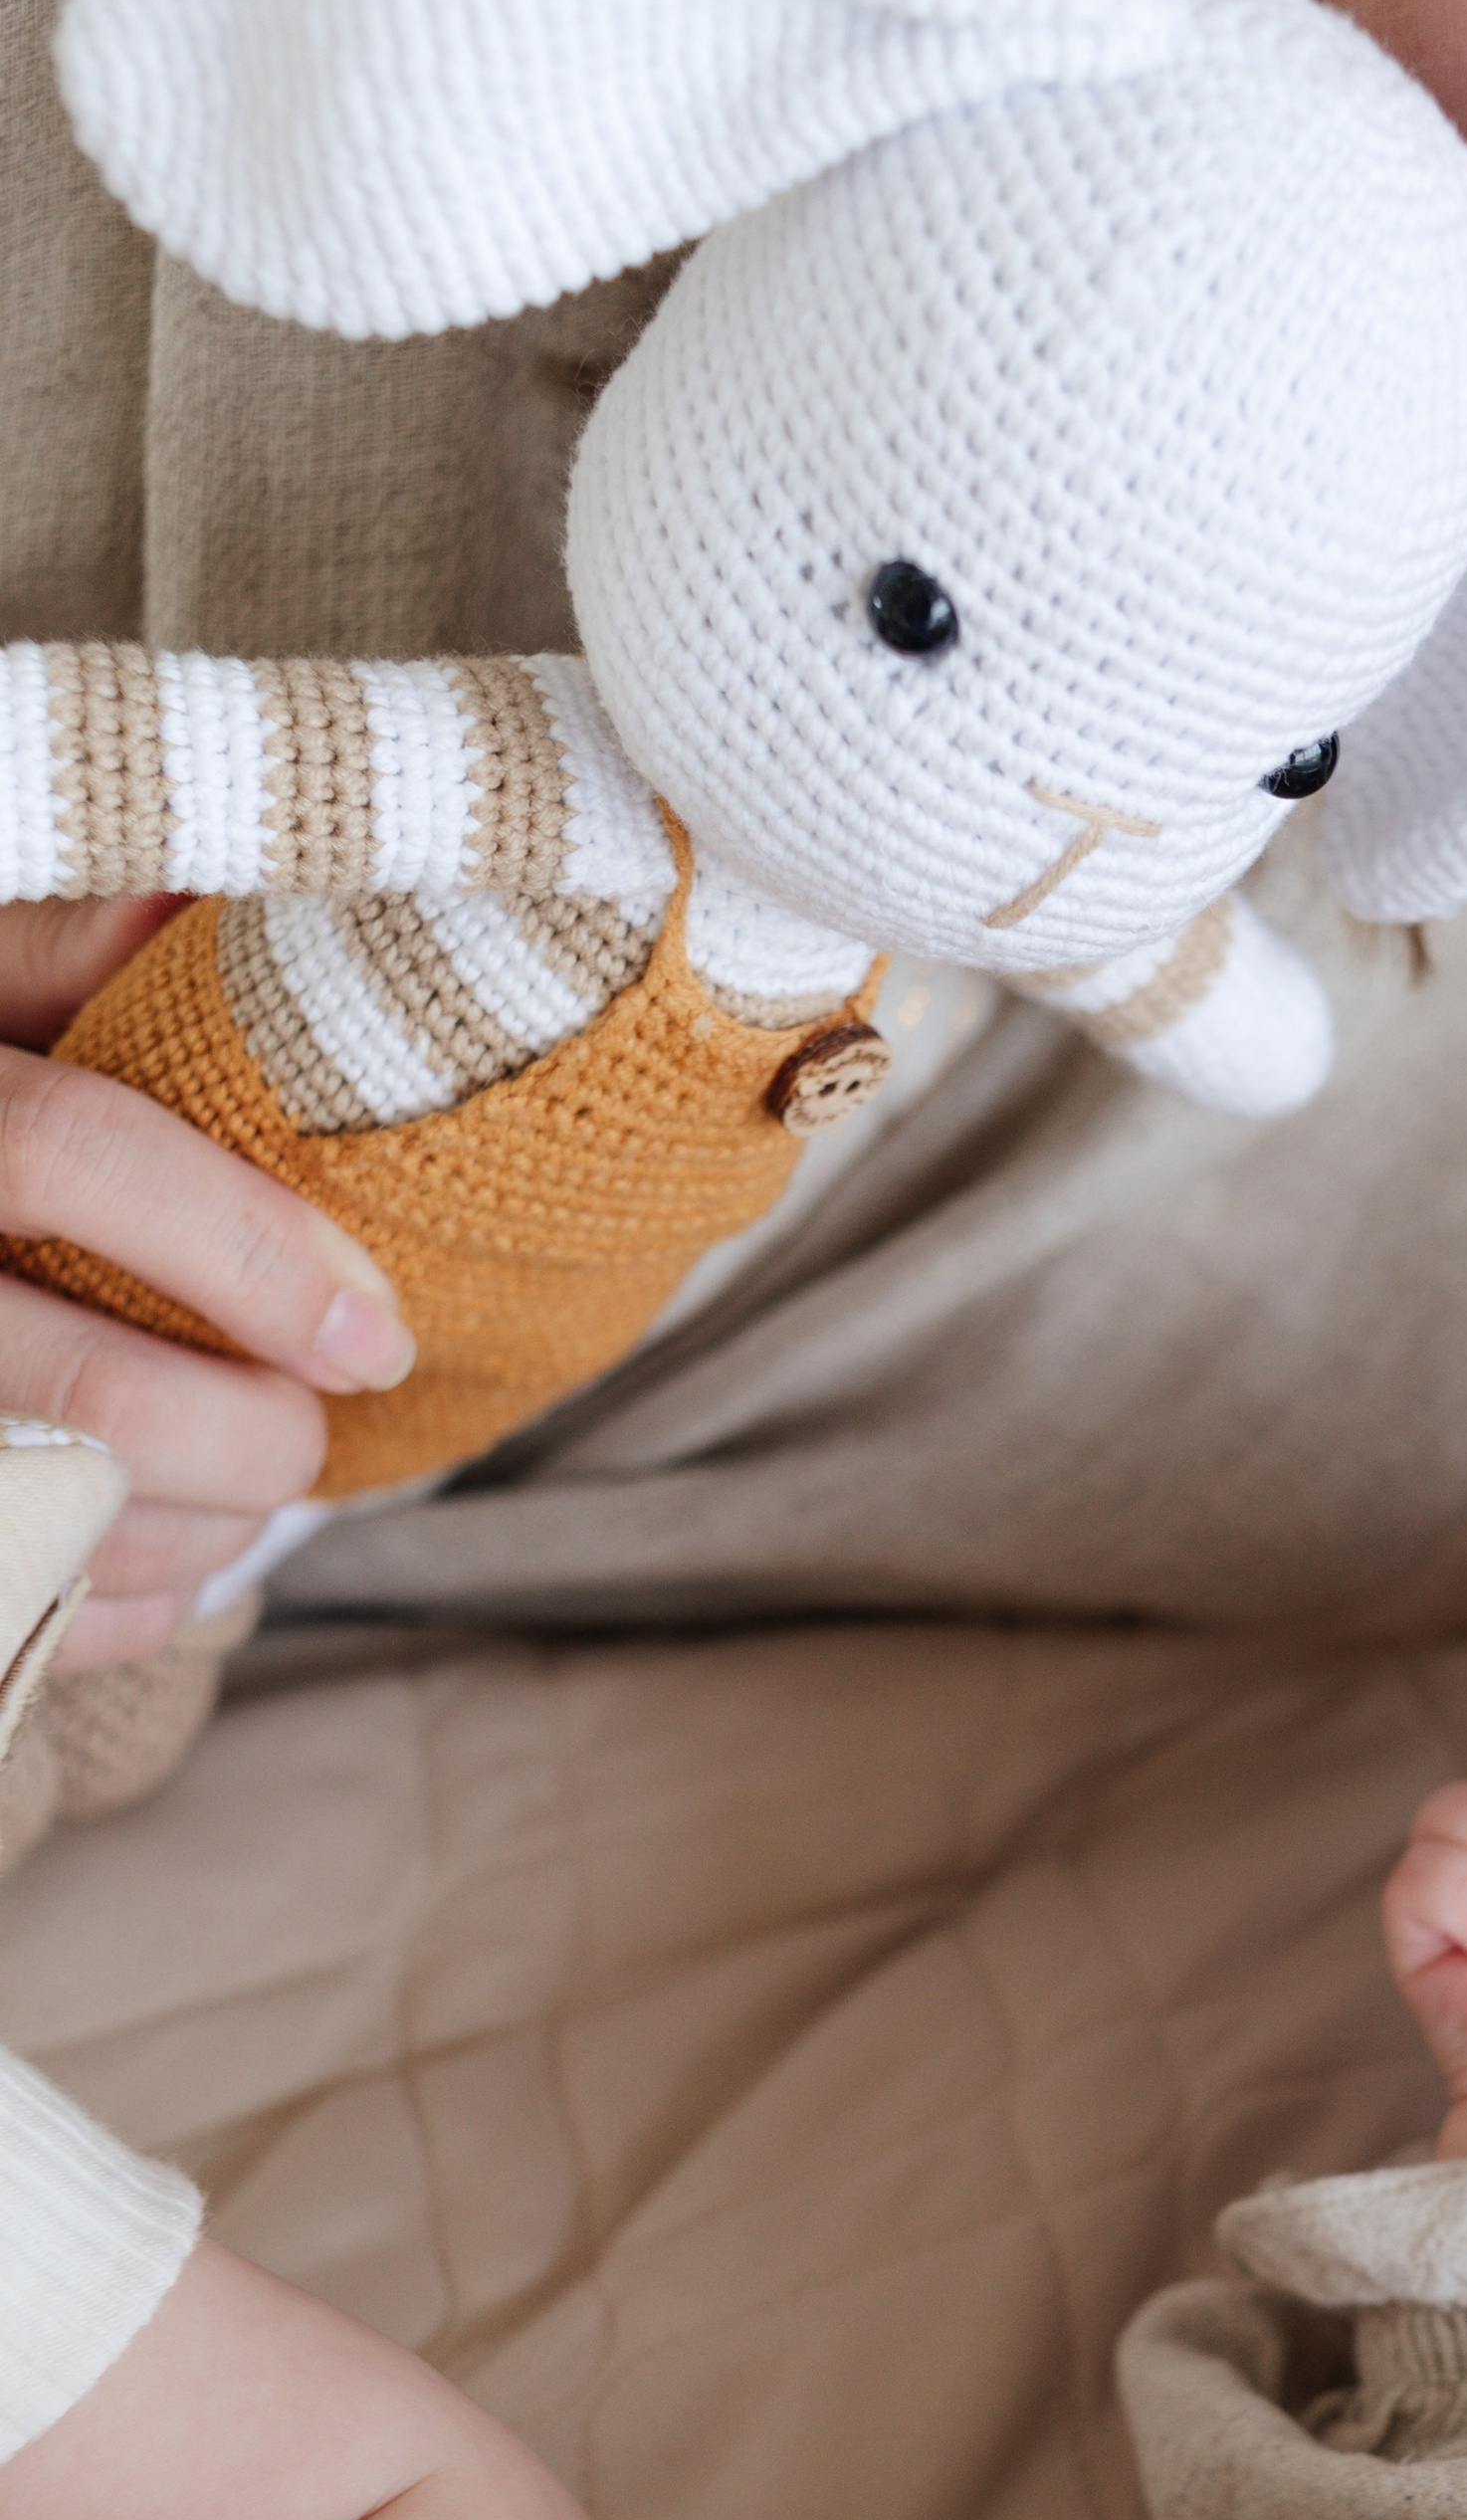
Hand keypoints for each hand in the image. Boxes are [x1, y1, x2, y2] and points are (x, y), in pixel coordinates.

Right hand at [0, 899, 413, 1665]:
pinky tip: (166, 1543)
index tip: (377, 1330)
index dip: (249, 1251)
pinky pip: (37, 1613)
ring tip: (250, 1484)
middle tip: (312, 1429)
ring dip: (208, 1531)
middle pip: (94, 1396)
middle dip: (255, 1437)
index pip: (71, 1156)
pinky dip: (132, 1603)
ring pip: (71, 1521)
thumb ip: (66, 957)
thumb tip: (204, 906)